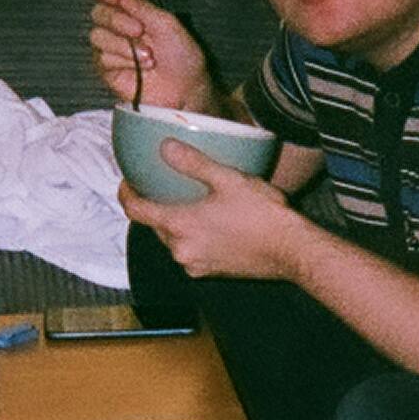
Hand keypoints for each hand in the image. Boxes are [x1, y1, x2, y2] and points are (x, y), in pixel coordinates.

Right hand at [86, 0, 214, 115]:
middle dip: (118, 20)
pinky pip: (101, 58)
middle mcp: (117, 25)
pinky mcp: (107, 69)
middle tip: (140, 31)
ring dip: (124, 45)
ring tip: (149, 56)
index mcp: (130, 8)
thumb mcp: (164, 22)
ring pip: (97, 35)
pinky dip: (124, 61)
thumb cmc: (181, 54)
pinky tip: (141, 67)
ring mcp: (110, 47)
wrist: (186, 87)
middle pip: (97, 12)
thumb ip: (138, 3)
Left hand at [119, 141, 297, 279]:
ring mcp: (195, 265)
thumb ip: (193, 163)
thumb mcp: (227, 179)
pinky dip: (191, 236)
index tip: (127, 182)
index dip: (126, 194)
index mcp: (180, 226)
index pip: (136, 211)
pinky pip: (189, 251)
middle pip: (154, 226)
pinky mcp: (209, 273)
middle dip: (154, 206)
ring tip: (189, 201)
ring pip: (172, 239)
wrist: (291, 251)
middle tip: (162, 186)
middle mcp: (181, 250)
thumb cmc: (262, 215)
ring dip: (175, 222)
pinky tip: (208, 222)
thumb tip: (165, 146)